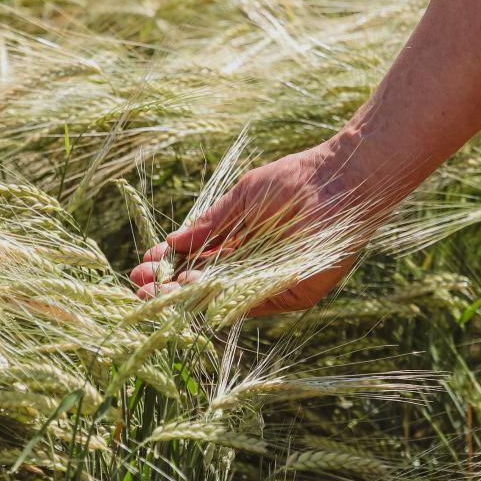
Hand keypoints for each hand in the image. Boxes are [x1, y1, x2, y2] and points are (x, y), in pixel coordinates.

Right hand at [129, 140, 374, 315]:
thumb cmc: (295, 180)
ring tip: (157, 294)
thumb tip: (173, 241)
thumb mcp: (242, 200)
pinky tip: (194, 288)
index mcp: (242, 244)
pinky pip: (253, 300)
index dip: (170, 265)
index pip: (199, 261)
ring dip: (188, 296)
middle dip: (171, 288)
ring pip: (224, 296)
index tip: (143, 265)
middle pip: (206, 284)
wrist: (340, 180)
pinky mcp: (294, 293)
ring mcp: (273, 282)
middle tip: (140, 289)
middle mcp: (255, 267)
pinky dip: (223, 296)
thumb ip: (210, 223)